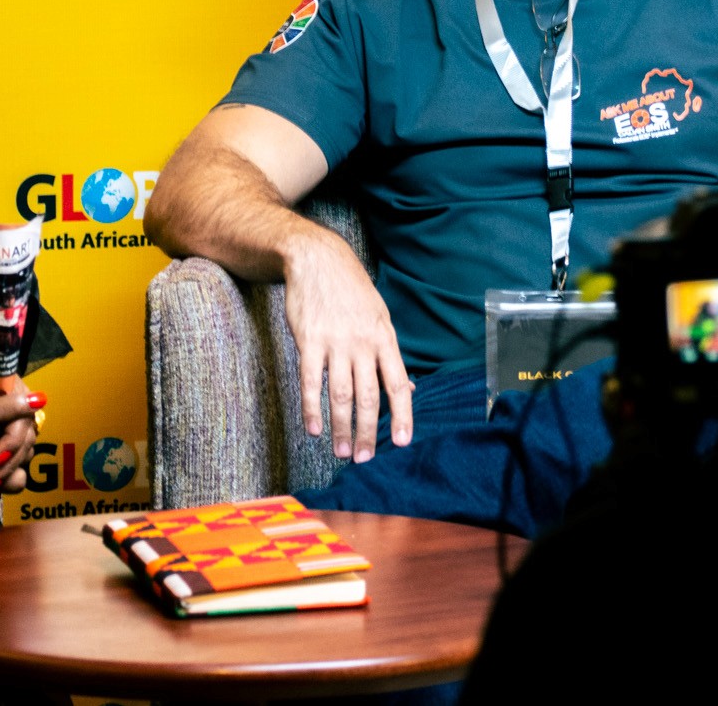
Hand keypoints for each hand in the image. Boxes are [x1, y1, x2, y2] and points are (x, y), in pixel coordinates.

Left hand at [0, 336, 39, 489]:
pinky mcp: (5, 425)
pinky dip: (5, 467)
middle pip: (27, 436)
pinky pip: (15, 448)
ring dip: (9, 469)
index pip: (23, 416)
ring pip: (25, 446)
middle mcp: (18, 398)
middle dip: (9, 463)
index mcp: (8, 383)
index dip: (12, 441)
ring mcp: (13, 413)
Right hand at [282, 230, 412, 461]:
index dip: (403, 416)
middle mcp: (363, 343)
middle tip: (364, 459)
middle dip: (369, 432)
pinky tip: (313, 428)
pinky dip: (312, 408)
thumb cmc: (350, 289)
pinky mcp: (309, 341)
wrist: (317, 259)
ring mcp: (335, 343)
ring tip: (342, 451)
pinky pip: (311, 382)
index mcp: (384, 338)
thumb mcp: (379, 316)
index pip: (398, 384)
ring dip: (342, 427)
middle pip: (369, 397)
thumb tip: (409, 388)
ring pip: (341, 395)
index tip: (403, 442)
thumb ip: (389, 355)